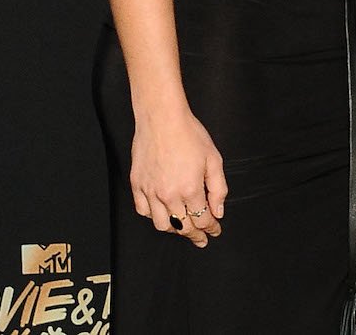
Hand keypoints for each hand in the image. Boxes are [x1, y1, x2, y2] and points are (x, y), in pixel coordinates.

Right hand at [130, 104, 227, 247]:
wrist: (162, 117)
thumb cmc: (189, 133)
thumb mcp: (213, 158)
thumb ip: (218, 188)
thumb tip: (218, 212)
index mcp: (190, 189)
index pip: (202, 220)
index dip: (211, 228)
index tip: (215, 230)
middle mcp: (169, 195)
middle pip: (183, 226)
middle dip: (195, 235)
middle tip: (201, 238)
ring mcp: (151, 191)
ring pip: (162, 224)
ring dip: (175, 229)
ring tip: (182, 226)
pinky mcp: (137, 185)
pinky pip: (143, 211)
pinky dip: (153, 216)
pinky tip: (161, 212)